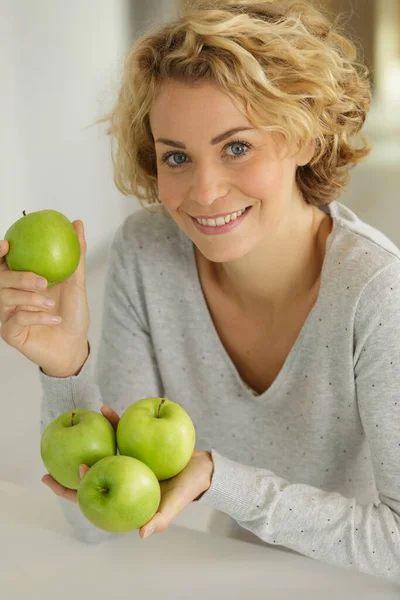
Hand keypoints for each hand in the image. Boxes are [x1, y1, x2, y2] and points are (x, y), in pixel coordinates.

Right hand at [0, 221, 89, 376]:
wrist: (74, 345)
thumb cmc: (72, 314)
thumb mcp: (76, 283)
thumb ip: (76, 255)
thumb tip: (77, 223)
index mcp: (21, 281)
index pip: (2, 263)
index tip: (8, 244)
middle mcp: (10, 296)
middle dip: (19, 278)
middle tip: (42, 281)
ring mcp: (7, 315)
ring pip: (5, 299)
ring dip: (31, 299)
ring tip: (51, 302)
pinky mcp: (10, 333)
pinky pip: (17, 320)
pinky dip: (38, 317)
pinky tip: (54, 317)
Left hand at [42, 405, 213, 539]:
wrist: (202, 468)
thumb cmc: (188, 489)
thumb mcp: (175, 505)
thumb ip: (160, 519)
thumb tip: (142, 534)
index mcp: (125, 497)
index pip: (94, 499)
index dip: (76, 492)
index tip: (63, 480)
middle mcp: (122, 479)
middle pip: (92, 474)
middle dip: (72, 466)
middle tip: (57, 456)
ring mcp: (127, 461)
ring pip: (103, 450)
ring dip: (92, 437)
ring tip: (81, 421)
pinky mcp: (136, 445)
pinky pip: (121, 433)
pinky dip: (113, 422)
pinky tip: (105, 410)